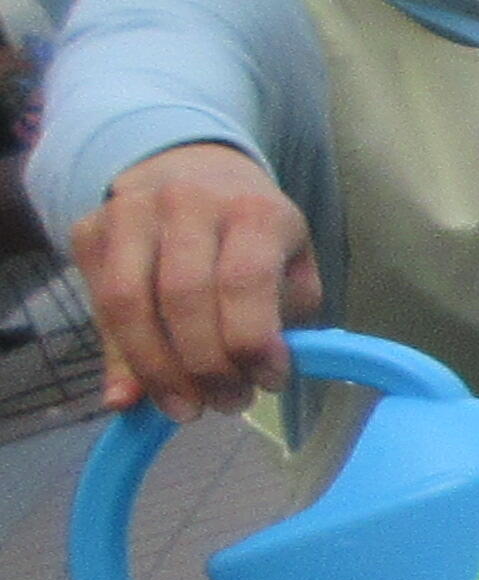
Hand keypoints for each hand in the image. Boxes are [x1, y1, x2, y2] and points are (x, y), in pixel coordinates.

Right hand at [70, 143, 319, 419]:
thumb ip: (268, 327)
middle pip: (182, 298)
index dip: (251, 342)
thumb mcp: (287, 274)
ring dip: (158, 371)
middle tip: (228, 404)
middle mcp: (186, 202)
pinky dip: (121, 358)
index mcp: (252, 210)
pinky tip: (144, 389)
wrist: (194, 173)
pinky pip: (97, 305)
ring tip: (187, 406)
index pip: (243, 280)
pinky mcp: (90, 229)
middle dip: (206, 367)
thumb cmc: (255, 239)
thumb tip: (219, 388)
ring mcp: (129, 212)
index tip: (268, 381)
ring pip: (128, 304)